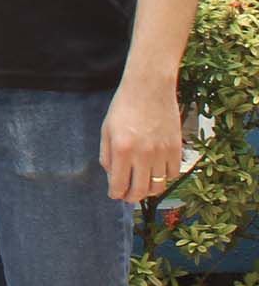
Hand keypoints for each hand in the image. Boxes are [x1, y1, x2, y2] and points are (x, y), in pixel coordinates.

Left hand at [101, 75, 183, 202]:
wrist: (149, 88)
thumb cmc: (124, 107)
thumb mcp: (107, 130)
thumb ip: (107, 155)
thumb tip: (113, 177)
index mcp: (122, 149)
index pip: (119, 185)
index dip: (116, 194)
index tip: (115, 195)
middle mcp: (143, 155)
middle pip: (141, 191)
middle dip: (132, 197)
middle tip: (128, 195)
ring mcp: (162, 153)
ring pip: (159, 186)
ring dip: (149, 189)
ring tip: (142, 184)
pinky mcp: (177, 149)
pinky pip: (173, 174)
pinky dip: (165, 177)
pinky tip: (157, 170)